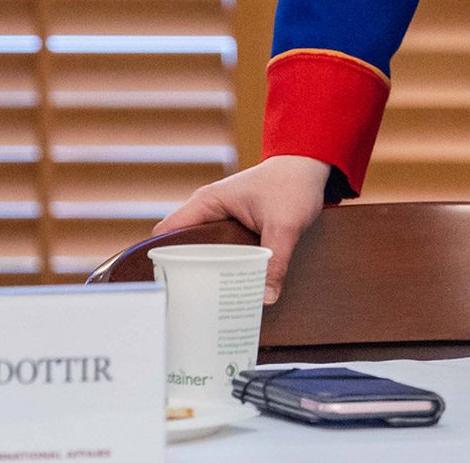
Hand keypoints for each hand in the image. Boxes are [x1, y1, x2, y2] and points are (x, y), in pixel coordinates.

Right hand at [151, 154, 329, 304]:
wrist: (308, 167)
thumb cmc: (291, 184)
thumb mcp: (285, 225)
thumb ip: (274, 261)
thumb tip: (264, 298)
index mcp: (207, 203)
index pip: (168, 232)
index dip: (161, 258)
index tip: (166, 287)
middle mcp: (207, 211)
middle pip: (183, 247)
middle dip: (186, 273)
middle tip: (192, 304)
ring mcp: (219, 220)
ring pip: (203, 252)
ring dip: (208, 273)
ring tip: (210, 303)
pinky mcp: (233, 229)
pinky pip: (220, 252)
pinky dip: (223, 269)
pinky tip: (231, 289)